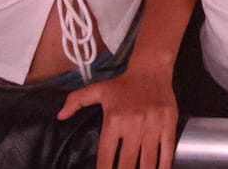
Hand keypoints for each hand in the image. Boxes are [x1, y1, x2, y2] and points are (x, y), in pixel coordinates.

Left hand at [57, 63, 179, 168]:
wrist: (151, 69)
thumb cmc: (124, 84)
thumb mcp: (97, 90)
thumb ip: (76, 101)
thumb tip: (60, 116)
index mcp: (113, 120)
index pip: (106, 156)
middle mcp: (132, 124)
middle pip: (127, 164)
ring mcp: (152, 125)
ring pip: (148, 161)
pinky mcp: (168, 124)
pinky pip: (166, 151)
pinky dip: (163, 166)